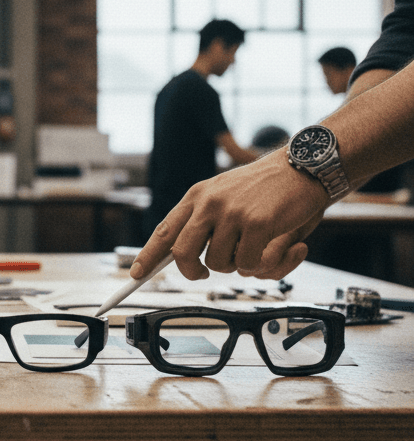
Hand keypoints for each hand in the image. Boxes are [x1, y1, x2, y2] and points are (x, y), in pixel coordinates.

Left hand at [132, 150, 329, 281]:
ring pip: (218, 263)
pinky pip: (247, 264)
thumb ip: (203, 219)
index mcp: (197, 195)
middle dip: (191, 272)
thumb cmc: (265, 187)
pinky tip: (274, 247)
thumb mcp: (224, 194)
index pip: (165, 229)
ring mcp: (232, 212)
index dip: (148, 255)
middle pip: (182, 253)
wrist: (303, 167)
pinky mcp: (257, 224)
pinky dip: (260, 264)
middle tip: (204, 274)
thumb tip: (180, 253)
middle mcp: (209, 202)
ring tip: (252, 247)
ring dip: (235, 265)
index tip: (136, 273)